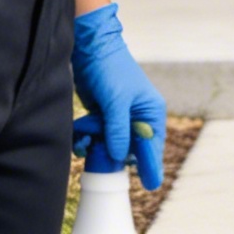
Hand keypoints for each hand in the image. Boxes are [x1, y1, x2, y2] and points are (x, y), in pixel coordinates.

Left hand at [72, 3, 168, 189]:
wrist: (90, 49)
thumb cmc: (110, 70)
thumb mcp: (116, 101)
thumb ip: (118, 130)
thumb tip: (119, 156)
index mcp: (150, 111)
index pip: (153, 144)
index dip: (151, 164)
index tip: (151, 185)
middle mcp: (137, 116)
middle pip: (130, 148)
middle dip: (114, 153)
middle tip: (102, 158)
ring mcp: (119, 117)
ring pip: (110, 145)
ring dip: (96, 145)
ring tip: (85, 139)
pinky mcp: (102, 116)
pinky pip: (97, 137)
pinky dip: (88, 139)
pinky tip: (80, 134)